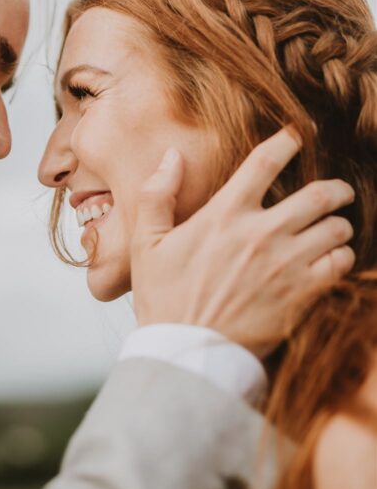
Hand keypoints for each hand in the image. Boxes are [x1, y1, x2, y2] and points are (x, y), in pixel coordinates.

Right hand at [130, 128, 354, 354]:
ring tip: (335, 226)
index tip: (299, 135)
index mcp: (224, 214)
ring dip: (339, 223)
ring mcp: (286, 265)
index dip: (288, 140)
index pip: (265, 161)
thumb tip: (173, 155)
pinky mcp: (302, 295)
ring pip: (335, 228)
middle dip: (335, 188)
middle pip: (318, 193)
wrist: (186, 353)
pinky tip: (333, 258)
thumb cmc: (164, 298)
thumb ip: (156, 193)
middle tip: (339, 190)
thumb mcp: (146, 243)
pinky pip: (340, 264)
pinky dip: (342, 256)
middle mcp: (261, 233)